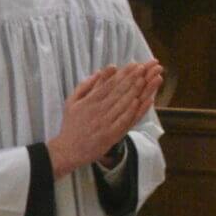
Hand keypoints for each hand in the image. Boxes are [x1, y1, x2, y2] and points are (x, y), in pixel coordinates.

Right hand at [48, 63, 161, 177]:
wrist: (67, 150)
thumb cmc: (71, 125)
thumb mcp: (72, 102)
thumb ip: (85, 86)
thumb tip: (100, 72)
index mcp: (89, 101)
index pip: (109, 84)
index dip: (123, 74)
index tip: (134, 65)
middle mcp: (98, 110)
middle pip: (119, 92)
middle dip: (133, 78)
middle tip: (145, 67)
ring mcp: (105, 123)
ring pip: (124, 104)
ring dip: (137, 91)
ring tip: (148, 79)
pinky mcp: (111, 136)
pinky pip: (124, 121)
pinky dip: (134, 111)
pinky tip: (142, 101)